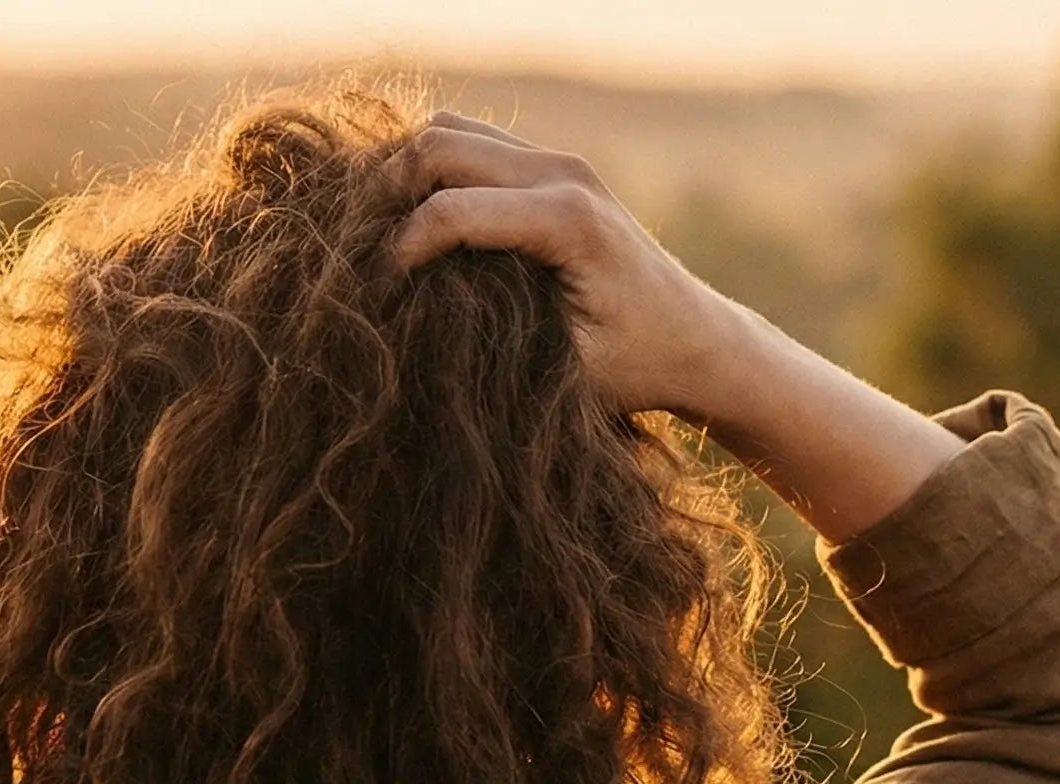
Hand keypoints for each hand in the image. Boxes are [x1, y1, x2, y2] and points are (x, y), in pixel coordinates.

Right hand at [390, 111, 963, 542]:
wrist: (700, 340)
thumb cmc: (638, 368)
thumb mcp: (567, 375)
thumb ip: (496, 346)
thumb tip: (413, 335)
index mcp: (567, 222)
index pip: (450, 211)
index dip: (399, 251)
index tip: (377, 294)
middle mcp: (564, 175)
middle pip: (439, 148)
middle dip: (387, 194)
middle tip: (359, 251)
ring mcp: (560, 163)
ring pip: (450, 132)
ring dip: (405, 172)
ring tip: (378, 230)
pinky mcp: (555, 168)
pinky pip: (474, 143)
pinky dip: (433, 170)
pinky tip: (412, 218)